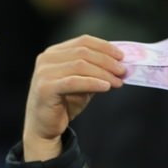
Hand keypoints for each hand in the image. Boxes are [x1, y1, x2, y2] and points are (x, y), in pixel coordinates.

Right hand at [23, 36, 124, 160]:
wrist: (43, 126)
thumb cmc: (63, 103)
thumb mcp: (82, 82)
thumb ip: (94, 71)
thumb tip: (119, 64)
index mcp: (54, 53)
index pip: (83, 41)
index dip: (105, 47)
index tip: (122, 57)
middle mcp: (46, 59)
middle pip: (83, 52)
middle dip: (107, 61)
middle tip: (123, 71)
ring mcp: (44, 73)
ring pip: (80, 65)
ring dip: (103, 73)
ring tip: (117, 82)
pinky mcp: (45, 88)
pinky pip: (74, 82)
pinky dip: (93, 83)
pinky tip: (106, 87)